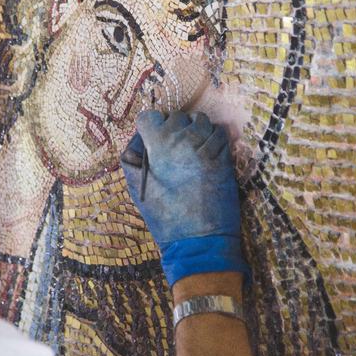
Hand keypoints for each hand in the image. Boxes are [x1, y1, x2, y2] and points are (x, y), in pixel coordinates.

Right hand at [120, 110, 247, 285]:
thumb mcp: (136, 187)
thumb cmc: (164, 216)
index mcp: (159, 145)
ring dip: (193, 130)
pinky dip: (211, 138)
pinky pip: (218, 133)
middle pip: (176, 116)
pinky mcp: (225, 156)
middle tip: (170, 151)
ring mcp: (207, 146)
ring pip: (200, 120)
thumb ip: (131, 156)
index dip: (149, 126)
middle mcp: (184, 139)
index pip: (150, 116)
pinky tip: (205, 154)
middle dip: (172, 129)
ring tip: (189, 150)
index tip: (152, 140)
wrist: (199, 240)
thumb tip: (139, 137)